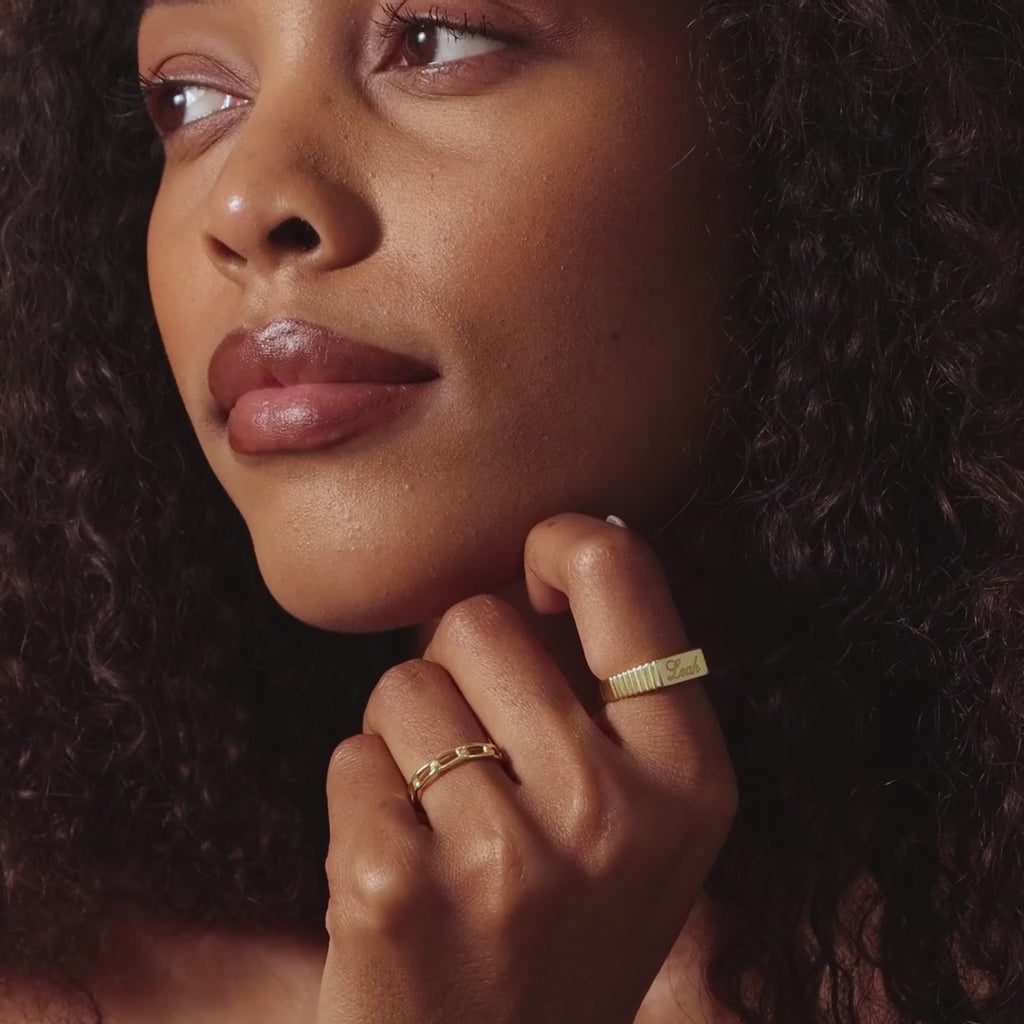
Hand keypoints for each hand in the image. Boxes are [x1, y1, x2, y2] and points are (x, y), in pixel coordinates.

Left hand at [316, 513, 736, 1023]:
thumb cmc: (561, 926)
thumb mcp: (641, 819)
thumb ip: (612, 693)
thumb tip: (557, 545)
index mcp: (689, 774)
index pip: (618, 571)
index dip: (559, 544)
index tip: (532, 578)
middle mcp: (612, 811)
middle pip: (476, 619)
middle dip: (456, 672)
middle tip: (477, 761)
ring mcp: (507, 856)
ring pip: (402, 686)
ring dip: (404, 741)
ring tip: (442, 824)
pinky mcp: (400, 889)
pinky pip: (349, 758)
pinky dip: (361, 801)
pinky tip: (401, 875)